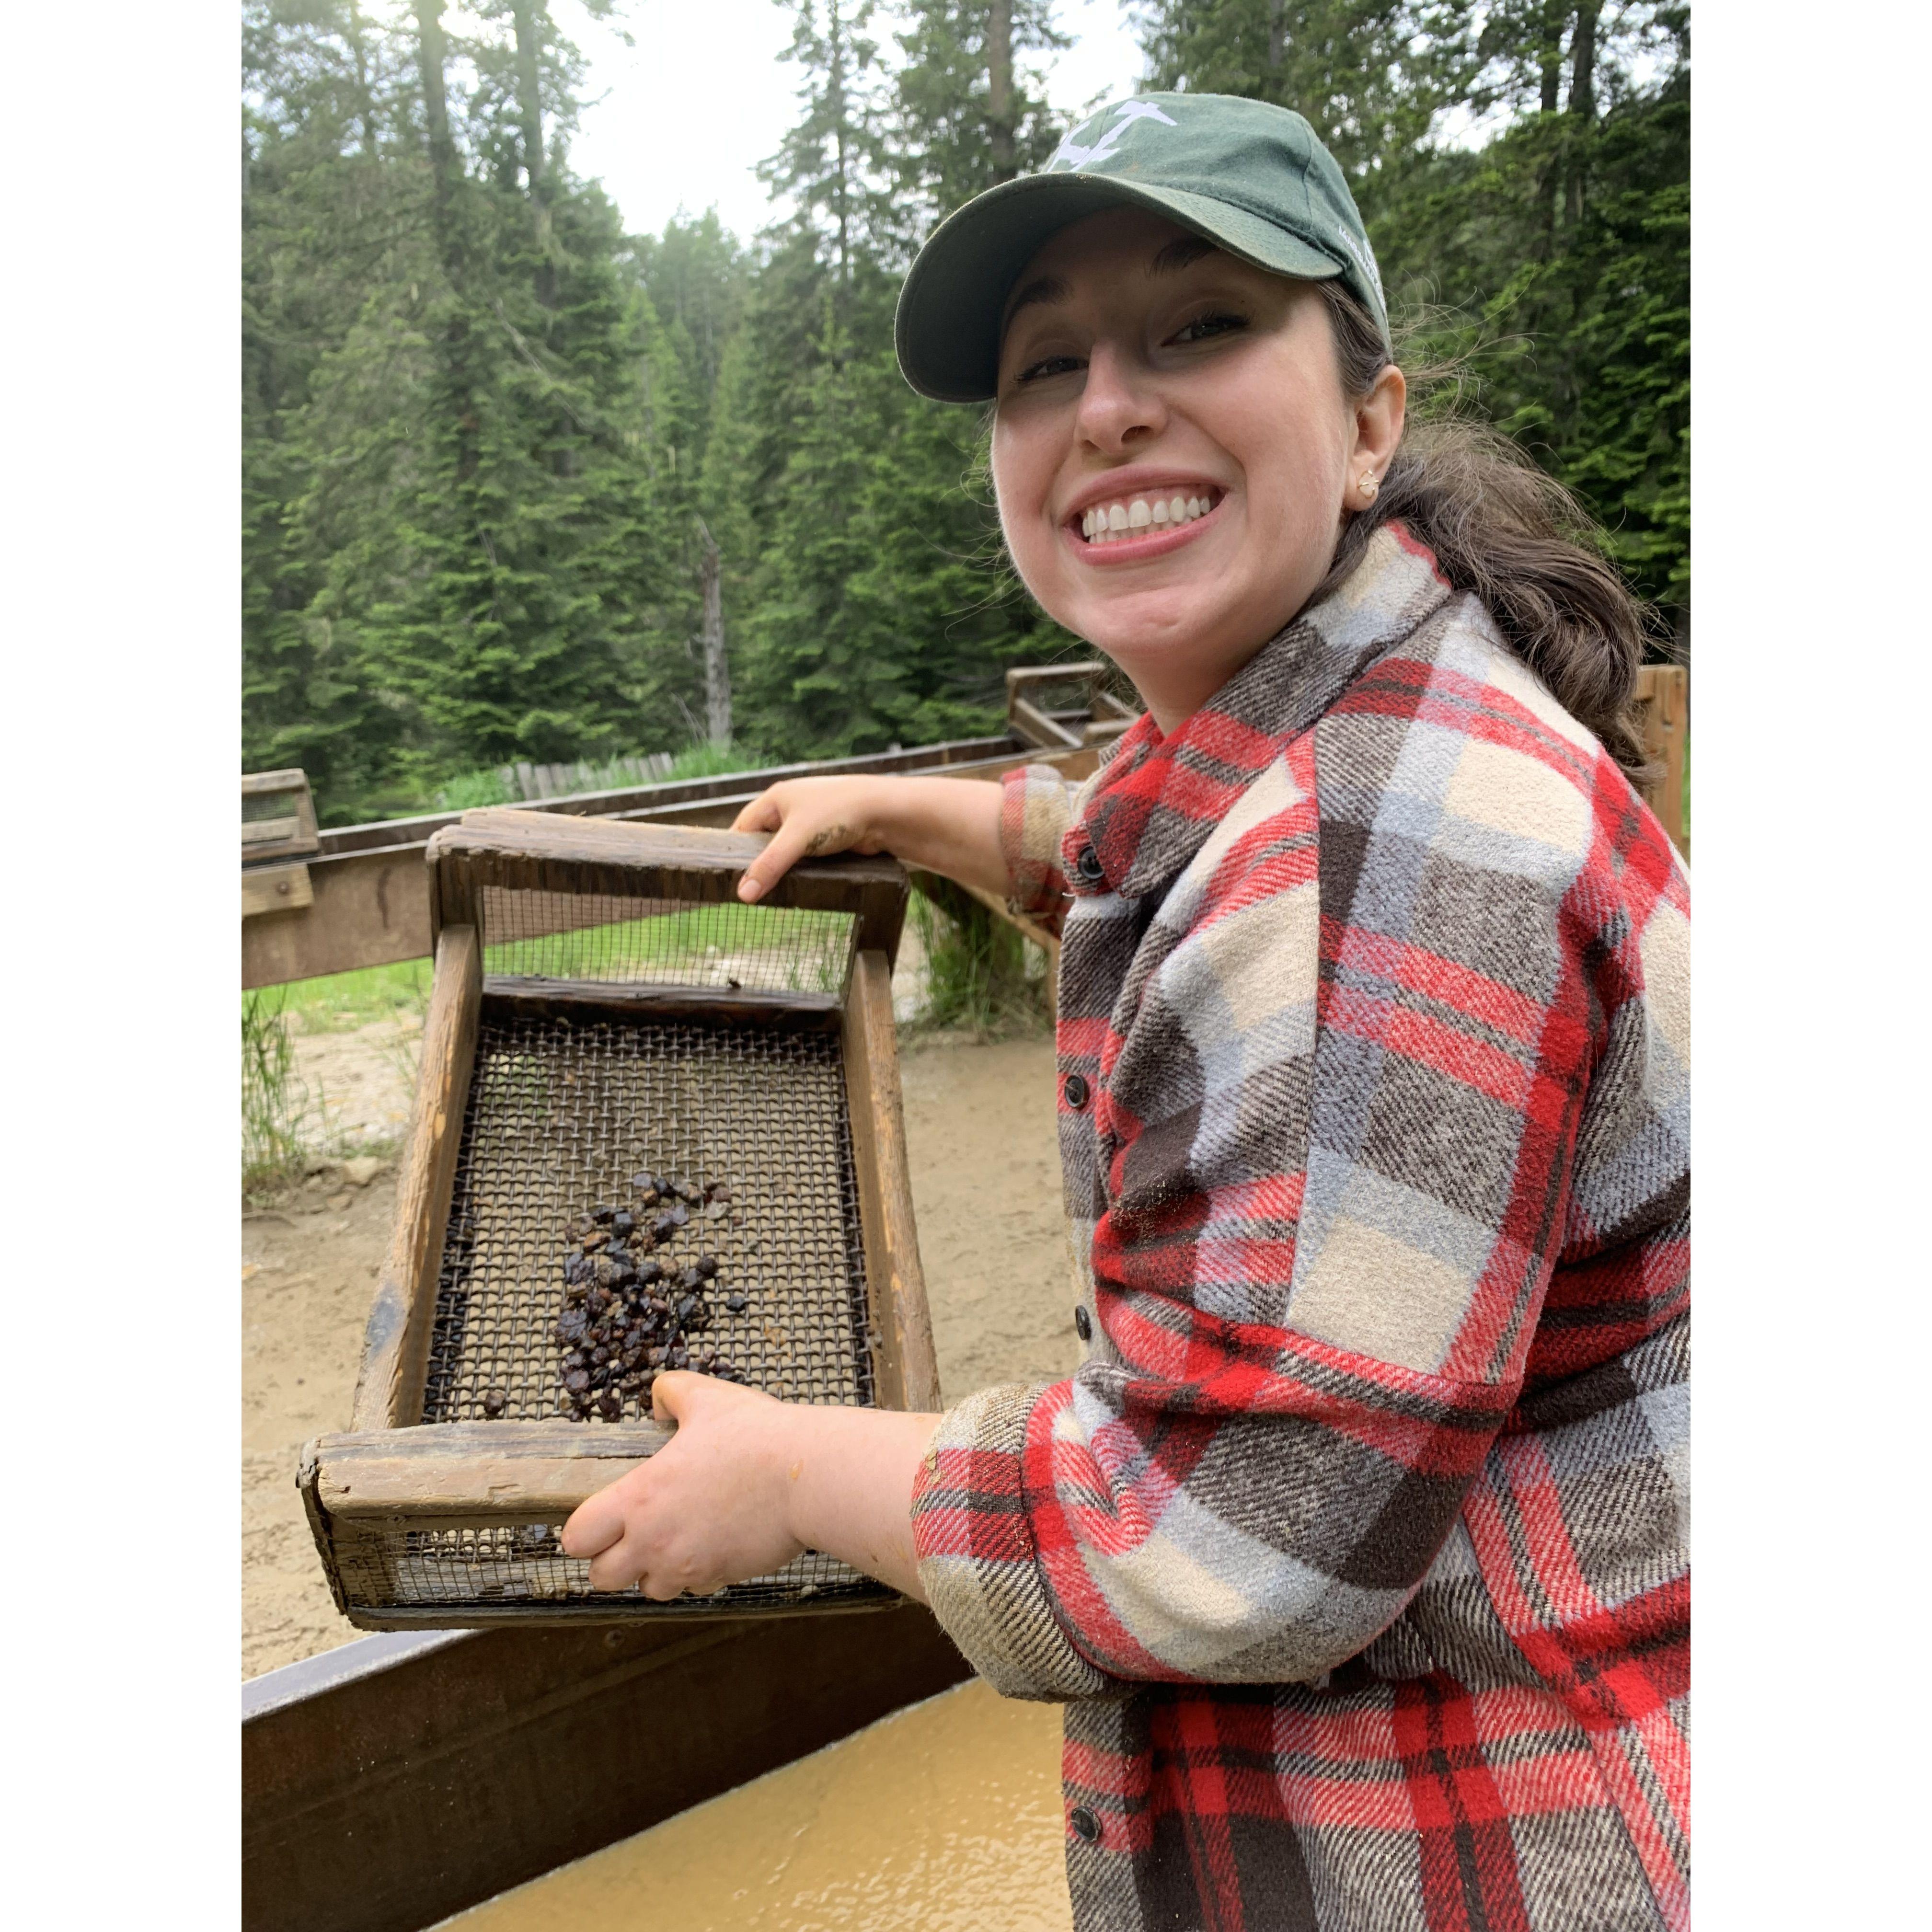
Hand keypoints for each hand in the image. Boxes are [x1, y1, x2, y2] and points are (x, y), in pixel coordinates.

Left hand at [560, 1372, 802, 1597]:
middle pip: (602, 1578)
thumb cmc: (756, 1436)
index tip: (598, 1517)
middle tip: (631, 1533)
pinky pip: (693, 1588)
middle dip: (611, 1560)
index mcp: (640, 1500)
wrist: (806, 1477)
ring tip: (675, 1538)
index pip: (577, 1538)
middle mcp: (655, 1542)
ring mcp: (688, 1566)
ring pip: (648, 1589)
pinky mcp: (720, 1578)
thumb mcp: (707, 1397)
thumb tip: (659, 1402)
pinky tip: (712, 1542)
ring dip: (653, 1570)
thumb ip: (671, 1392)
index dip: (582, 1529)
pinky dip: (694, 1574)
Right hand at [731, 773, 1009, 904]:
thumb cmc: (839, 813)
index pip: (742, 827)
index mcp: (776, 799)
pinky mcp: (827, 839)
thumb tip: (742, 894)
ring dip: (781, 870)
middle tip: (749, 892)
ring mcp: (810, 823)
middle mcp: (790, 808)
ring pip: (786, 852)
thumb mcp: (797, 839)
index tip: (727, 879)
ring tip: (771, 894)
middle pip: (763, 841)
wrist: (886, 813)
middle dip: (758, 864)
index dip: (734, 852)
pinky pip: (805, 858)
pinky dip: (801, 871)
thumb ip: (769, 866)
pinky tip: (798, 887)